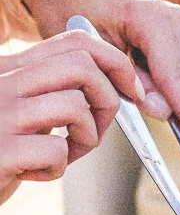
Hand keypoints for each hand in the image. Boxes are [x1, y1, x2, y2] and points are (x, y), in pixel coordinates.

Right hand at [0, 31, 144, 204]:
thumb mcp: (22, 110)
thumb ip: (52, 91)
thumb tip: (112, 82)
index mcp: (6, 68)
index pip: (75, 42)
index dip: (115, 63)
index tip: (131, 90)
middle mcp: (0, 82)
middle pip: (82, 66)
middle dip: (107, 100)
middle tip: (94, 130)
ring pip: (75, 105)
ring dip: (85, 138)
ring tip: (62, 154)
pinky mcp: (0, 149)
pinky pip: (56, 149)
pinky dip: (58, 167)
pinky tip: (35, 172)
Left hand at [13, 0, 179, 152]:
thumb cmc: (64, 13)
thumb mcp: (86, 53)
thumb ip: (125, 83)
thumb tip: (162, 112)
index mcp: (152, 18)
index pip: (175, 79)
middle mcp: (173, 18)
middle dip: (169, 106)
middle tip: (131, 104)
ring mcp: (178, 23)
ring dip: (162, 95)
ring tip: (123, 81)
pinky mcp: (176, 32)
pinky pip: (177, 73)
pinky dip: (160, 85)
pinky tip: (133, 76)